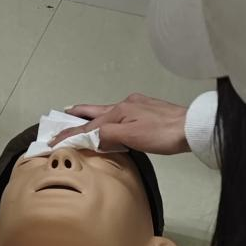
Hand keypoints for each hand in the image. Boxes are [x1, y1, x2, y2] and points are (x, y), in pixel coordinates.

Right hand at [52, 93, 188, 154]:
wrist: (192, 127)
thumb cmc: (162, 134)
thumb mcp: (131, 137)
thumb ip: (106, 135)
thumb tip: (87, 136)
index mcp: (119, 111)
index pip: (88, 125)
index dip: (70, 134)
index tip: (53, 141)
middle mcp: (125, 104)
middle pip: (96, 110)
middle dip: (78, 114)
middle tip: (64, 113)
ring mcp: (138, 106)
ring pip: (109, 111)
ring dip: (94, 115)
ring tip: (83, 116)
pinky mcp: (149, 110)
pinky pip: (122, 113)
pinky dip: (110, 118)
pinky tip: (114, 121)